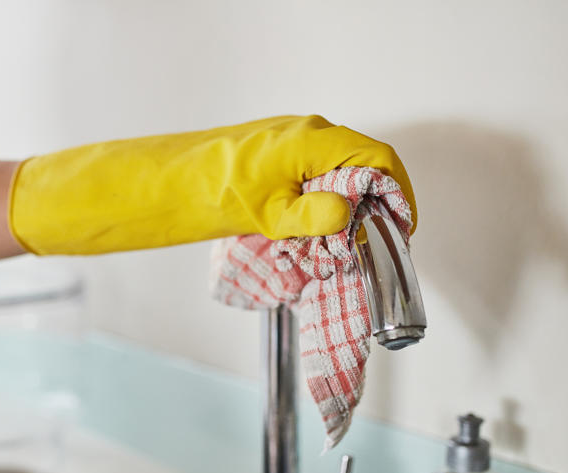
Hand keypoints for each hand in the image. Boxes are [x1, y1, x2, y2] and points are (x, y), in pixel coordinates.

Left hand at [8, 115, 416, 254]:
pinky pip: (318, 175)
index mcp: (311, 141)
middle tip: (375, 243)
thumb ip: (312, 216)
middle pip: (364, 165)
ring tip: (345, 244)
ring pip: (341, 172)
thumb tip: (348, 214)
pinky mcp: (278, 155)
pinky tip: (317, 229)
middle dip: (377, 205)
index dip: (399, 194)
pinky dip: (327, 202)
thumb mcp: (265, 214)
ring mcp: (292, 142)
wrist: (165, 183)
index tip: (402, 228)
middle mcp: (306, 134)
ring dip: (350, 207)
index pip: (378, 159)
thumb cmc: (207, 192)